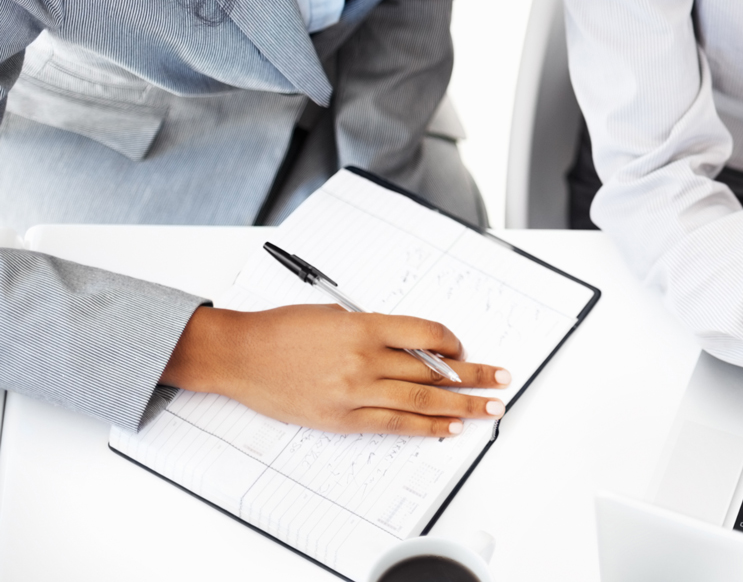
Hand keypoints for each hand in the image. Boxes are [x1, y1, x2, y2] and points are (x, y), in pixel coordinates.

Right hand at [160, 304, 510, 435]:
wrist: (240, 356)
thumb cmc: (282, 330)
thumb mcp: (335, 316)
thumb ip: (372, 330)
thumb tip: (406, 346)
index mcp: (365, 327)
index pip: (426, 334)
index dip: (452, 343)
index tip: (464, 349)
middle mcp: (365, 359)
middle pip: (432, 369)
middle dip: (472, 375)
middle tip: (501, 379)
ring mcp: (355, 391)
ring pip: (421, 398)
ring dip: (461, 404)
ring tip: (489, 406)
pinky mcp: (342, 417)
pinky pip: (394, 423)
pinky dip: (425, 426)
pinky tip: (449, 426)